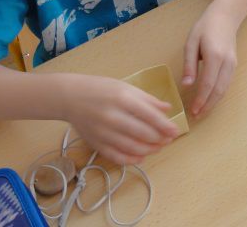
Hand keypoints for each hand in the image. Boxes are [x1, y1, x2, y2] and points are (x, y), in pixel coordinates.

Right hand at [64, 75, 178, 165]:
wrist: (70, 97)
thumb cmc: (101, 89)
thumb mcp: (126, 87)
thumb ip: (147, 99)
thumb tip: (167, 109)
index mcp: (123, 99)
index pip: (150, 116)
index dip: (165, 126)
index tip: (175, 131)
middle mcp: (113, 116)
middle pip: (143, 134)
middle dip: (159, 139)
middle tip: (168, 140)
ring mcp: (103, 132)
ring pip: (132, 148)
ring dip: (149, 150)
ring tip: (158, 147)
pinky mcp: (96, 143)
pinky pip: (116, 156)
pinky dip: (131, 159)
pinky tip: (141, 157)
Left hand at [182, 6, 238, 117]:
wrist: (225, 17)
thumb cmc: (205, 28)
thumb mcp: (191, 43)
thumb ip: (189, 65)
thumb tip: (186, 85)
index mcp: (214, 56)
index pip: (208, 84)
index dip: (201, 99)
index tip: (193, 110)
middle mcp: (226, 63)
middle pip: (218, 90)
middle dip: (208, 105)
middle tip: (197, 116)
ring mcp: (232, 64)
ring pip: (224, 89)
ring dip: (214, 102)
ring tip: (202, 111)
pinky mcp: (234, 65)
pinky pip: (227, 83)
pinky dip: (219, 94)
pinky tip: (210, 99)